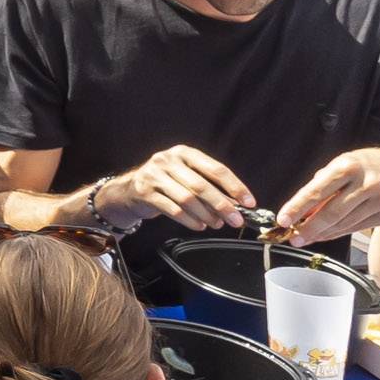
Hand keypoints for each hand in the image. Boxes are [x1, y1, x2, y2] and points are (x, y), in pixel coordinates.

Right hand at [99, 144, 260, 230]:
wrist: (130, 188)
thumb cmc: (166, 182)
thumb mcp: (187, 175)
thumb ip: (210, 186)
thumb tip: (236, 205)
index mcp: (184, 153)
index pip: (215, 169)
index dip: (235, 187)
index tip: (248, 202)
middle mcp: (167, 160)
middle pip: (201, 185)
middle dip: (222, 205)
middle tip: (236, 219)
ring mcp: (154, 176)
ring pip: (187, 199)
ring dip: (206, 215)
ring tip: (217, 224)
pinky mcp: (145, 192)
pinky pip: (173, 210)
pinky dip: (190, 221)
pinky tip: (199, 226)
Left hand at [274, 146, 379, 246]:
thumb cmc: (368, 167)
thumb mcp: (344, 166)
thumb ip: (322, 185)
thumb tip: (302, 210)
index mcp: (349, 166)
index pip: (317, 190)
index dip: (297, 207)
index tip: (283, 219)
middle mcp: (366, 183)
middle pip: (331, 212)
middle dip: (308, 228)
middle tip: (293, 237)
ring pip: (343, 223)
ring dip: (321, 233)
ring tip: (306, 237)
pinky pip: (356, 228)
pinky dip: (337, 233)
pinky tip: (326, 235)